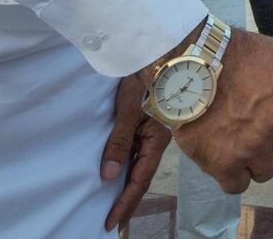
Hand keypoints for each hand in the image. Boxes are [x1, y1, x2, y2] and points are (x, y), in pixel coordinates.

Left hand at [101, 74, 170, 231]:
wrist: (163, 51)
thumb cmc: (147, 78)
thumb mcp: (129, 109)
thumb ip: (120, 142)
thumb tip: (110, 176)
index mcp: (157, 140)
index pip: (139, 180)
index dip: (124, 203)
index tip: (111, 223)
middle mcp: (157, 140)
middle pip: (141, 177)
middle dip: (127, 200)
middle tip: (112, 222)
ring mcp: (153, 131)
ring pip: (139, 165)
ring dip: (127, 185)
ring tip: (113, 204)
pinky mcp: (148, 122)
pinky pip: (137, 151)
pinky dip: (128, 167)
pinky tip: (119, 173)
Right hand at [174, 30, 272, 192]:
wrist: (192, 61)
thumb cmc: (237, 54)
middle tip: (262, 130)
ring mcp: (252, 146)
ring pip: (266, 173)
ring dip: (255, 159)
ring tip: (239, 135)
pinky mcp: (223, 163)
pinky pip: (238, 184)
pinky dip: (232, 172)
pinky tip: (225, 150)